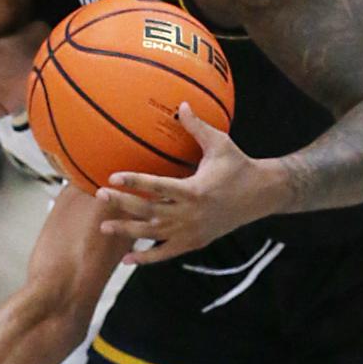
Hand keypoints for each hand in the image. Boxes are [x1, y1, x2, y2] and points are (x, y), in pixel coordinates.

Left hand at [97, 104, 272, 263]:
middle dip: (122, 204)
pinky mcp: (195, 242)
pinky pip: (166, 253)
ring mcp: (192, 231)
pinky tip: (127, 260)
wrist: (262, 195)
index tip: (113, 176)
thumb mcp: (220, 144)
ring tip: (104, 227)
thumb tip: (182, 103)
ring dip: (128, 231)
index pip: (158, 185)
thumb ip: (197, 127)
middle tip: (100, 195)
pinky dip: (147, 258)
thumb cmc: (239, 165)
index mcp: (194, 190)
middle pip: (149, 211)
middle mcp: (191, 214)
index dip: (135, 181)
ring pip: (153, 234)